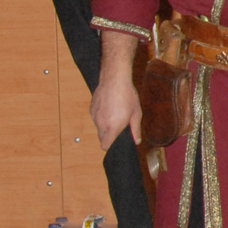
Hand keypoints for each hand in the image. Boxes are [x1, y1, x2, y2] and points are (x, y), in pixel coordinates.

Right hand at [91, 31, 141, 150]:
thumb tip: (137, 141)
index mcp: (112, 128)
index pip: (105, 146)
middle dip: (109, 136)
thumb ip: (135, 130)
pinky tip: (110, 107)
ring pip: (99, 127)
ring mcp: (94, 116)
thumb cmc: (128, 97)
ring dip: (105, 125)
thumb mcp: (136, 114)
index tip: (116, 143)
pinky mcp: (91, 109)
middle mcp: (101, 124)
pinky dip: (101, 116)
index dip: (110, 146)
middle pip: (102, 137)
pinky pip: (96, 117)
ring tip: (116, 114)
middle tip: (119, 127)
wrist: (114, 80)